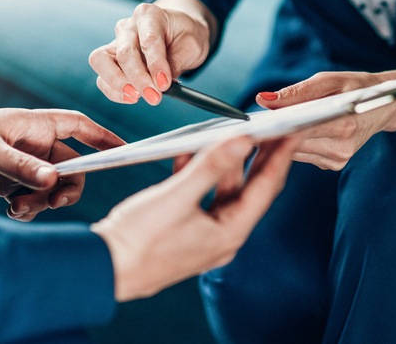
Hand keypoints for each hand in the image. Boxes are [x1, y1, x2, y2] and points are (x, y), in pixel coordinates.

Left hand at [0, 106, 124, 220]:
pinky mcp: (5, 183)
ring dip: (44, 201)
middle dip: (67, 186)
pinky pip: (31, 198)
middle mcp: (31, 144)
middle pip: (71, 166)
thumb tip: (54, 181)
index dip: (103, 138)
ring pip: (51, 186)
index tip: (123, 151)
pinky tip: (12, 211)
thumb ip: (20, 167)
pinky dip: (28, 208)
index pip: (78, 127)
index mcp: (33, 126)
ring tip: (20, 208)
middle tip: (54, 201)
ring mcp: (19, 164)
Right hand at [89, 0, 214, 105]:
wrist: (176, 34)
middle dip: (138, 78)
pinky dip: (114, 91)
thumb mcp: (192, 45)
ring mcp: (115, 42)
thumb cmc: (183, 35)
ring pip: (101, 61)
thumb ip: (177, 62)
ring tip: (136, 97)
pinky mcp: (109, 60)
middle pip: (124, 52)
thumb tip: (161, 84)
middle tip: (153, 96)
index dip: (156, 64)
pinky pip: (102, 77)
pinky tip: (132, 97)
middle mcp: (128, 26)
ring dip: (117, 84)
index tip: (165, 84)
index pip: (149, 40)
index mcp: (149, 15)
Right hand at [91, 136, 298, 301]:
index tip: (294, 129)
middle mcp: (222, 236)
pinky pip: (200, 197)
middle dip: (259, 156)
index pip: (266, 186)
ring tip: (229, 132)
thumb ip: (211, 166)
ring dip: (224, 162)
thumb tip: (243, 140)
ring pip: (223, 190)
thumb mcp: (177, 196)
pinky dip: (198, 174)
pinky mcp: (184, 230)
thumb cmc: (138, 240)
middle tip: (271, 126)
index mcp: (230, 232)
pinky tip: (188, 152)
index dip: (282, 155)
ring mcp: (203, 235)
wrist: (102, 269)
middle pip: (249, 188)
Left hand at [256, 71, 390, 170]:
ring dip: (281, 140)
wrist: (384, 105)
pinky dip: (293, 144)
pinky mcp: (333, 165)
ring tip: (271, 125)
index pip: (299, 130)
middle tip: (255, 122)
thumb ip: (295, 93)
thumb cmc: (356, 87)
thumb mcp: (328, 81)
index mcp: (344, 125)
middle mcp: (341, 148)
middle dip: (274, 133)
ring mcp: (338, 160)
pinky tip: (290, 133)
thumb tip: (263, 100)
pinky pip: (303, 155)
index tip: (254, 122)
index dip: (274, 127)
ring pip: (294, 153)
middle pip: (293, 144)